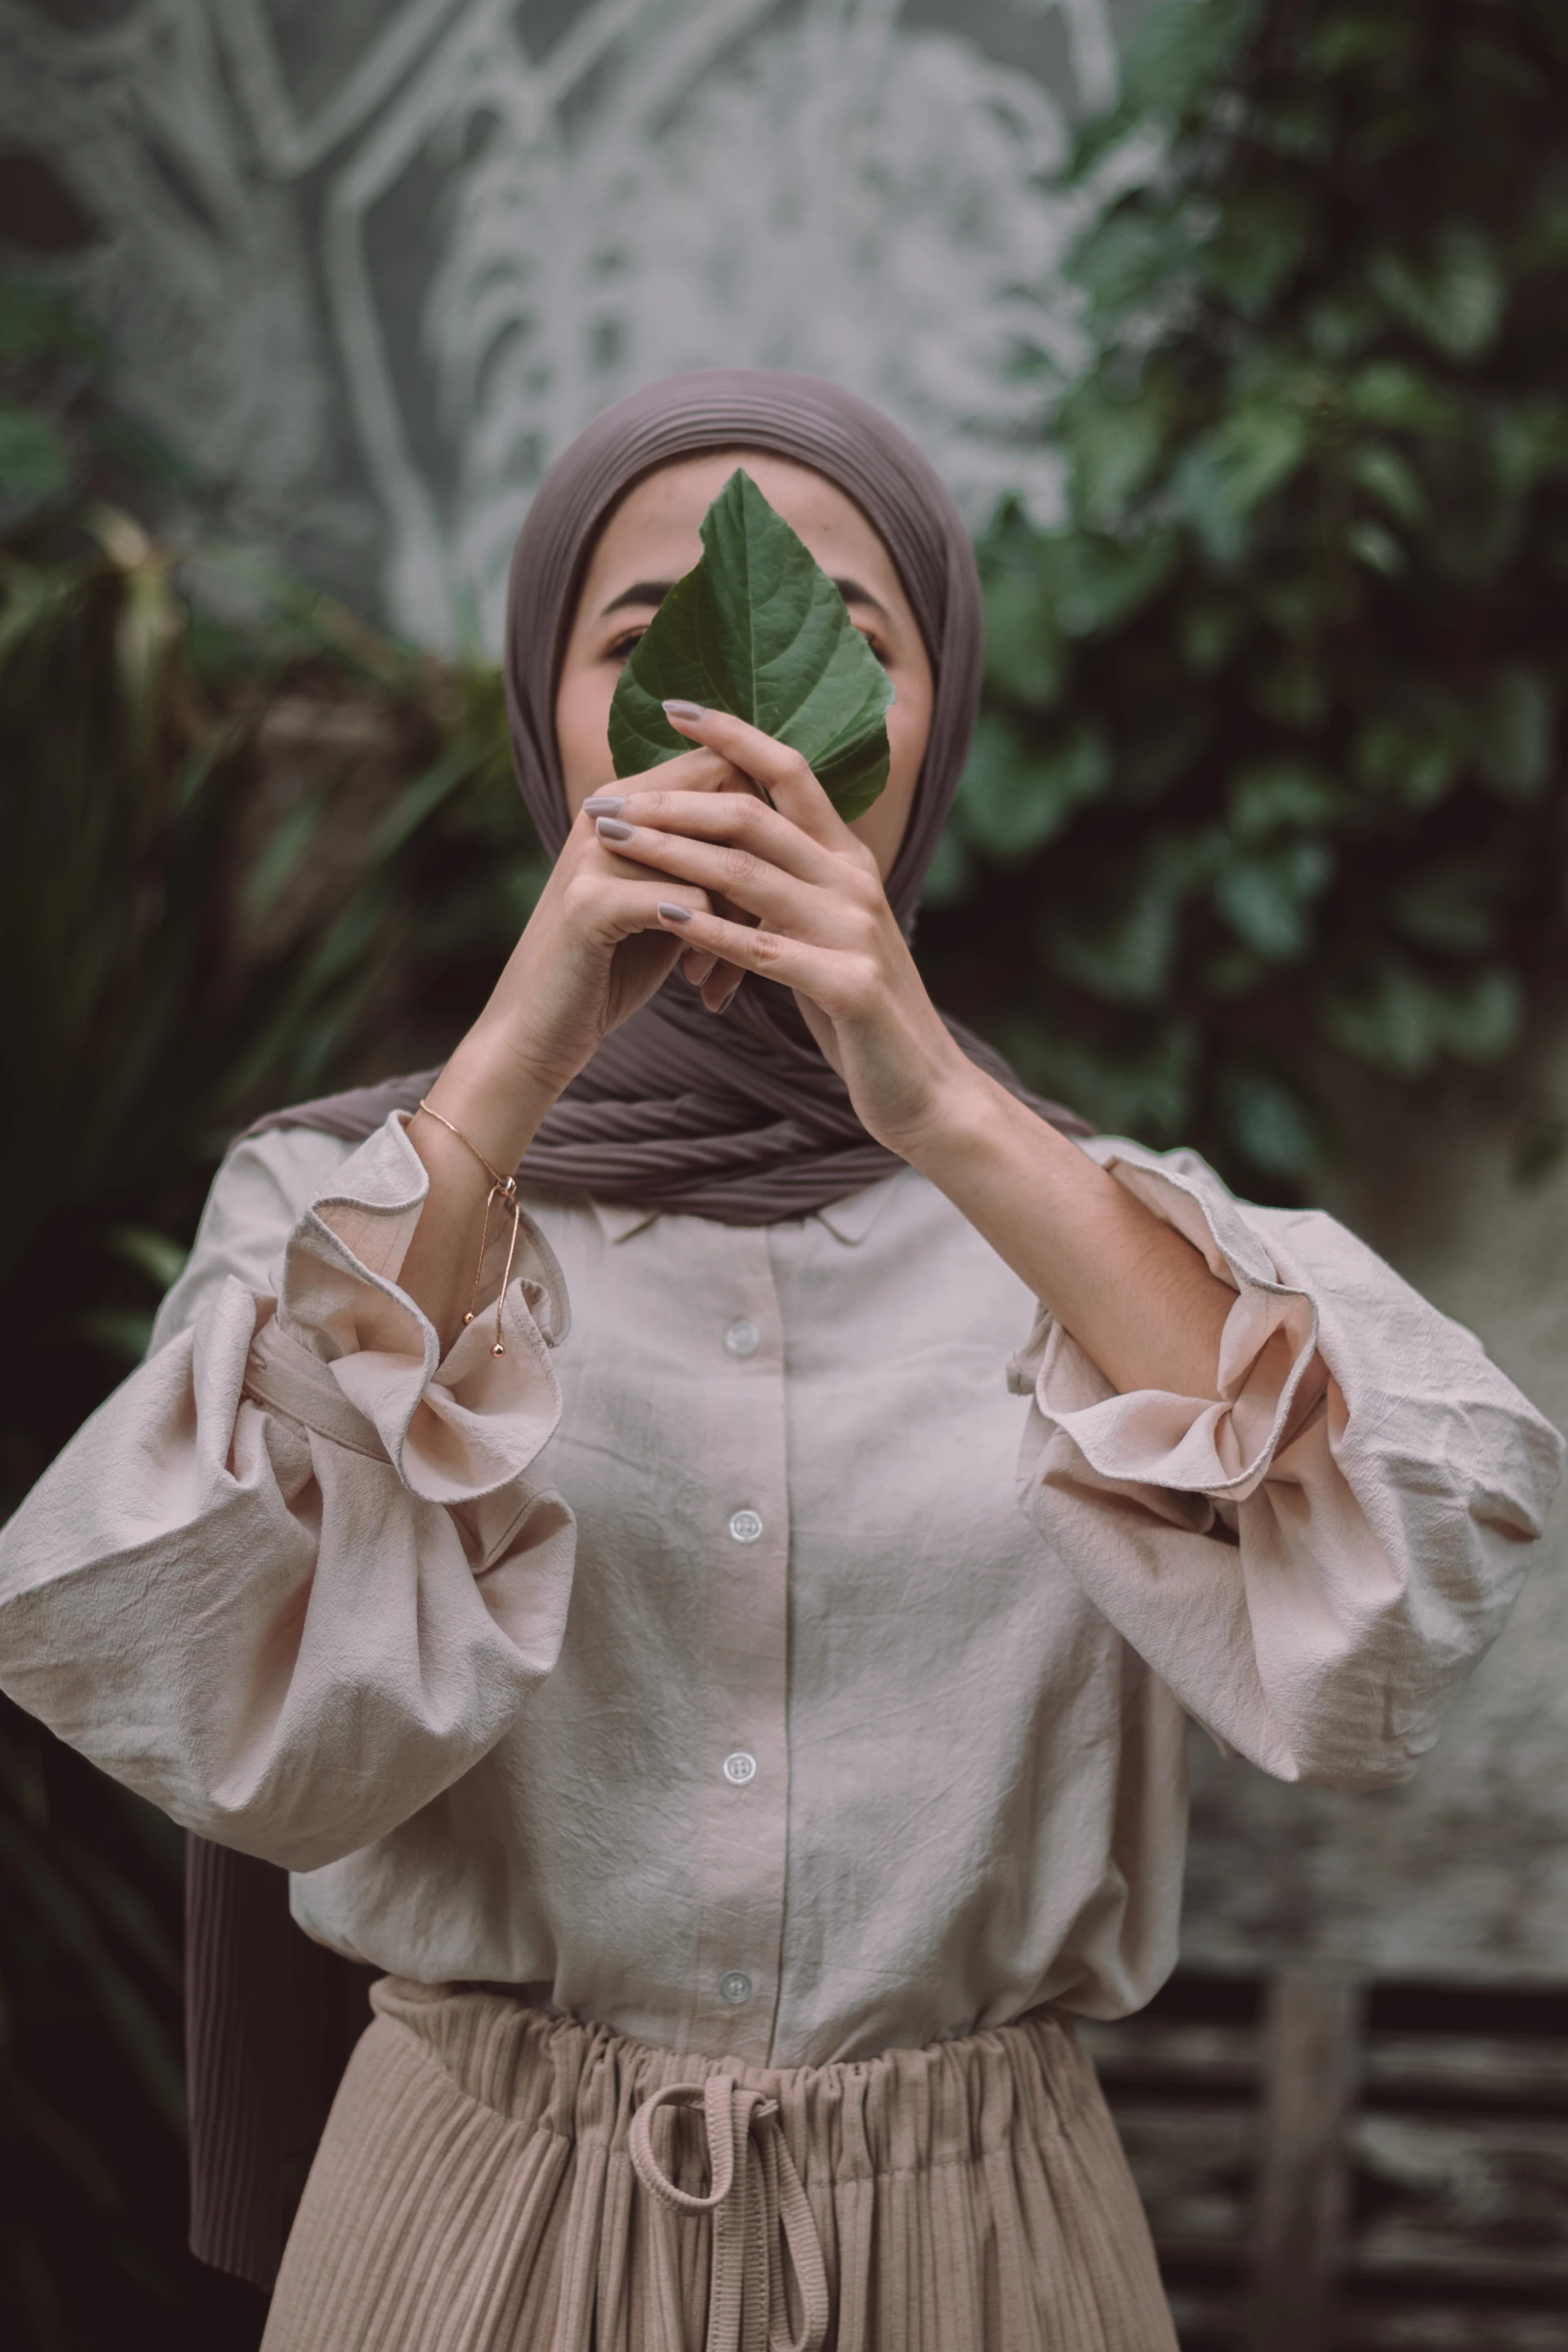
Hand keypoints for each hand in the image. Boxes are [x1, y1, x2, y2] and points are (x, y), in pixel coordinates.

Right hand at [448, 745, 752, 1156]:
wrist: (538, 1030)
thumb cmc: (611, 965)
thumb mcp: (662, 899)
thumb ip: (702, 858)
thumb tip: (778, 829)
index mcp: (623, 800)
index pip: (722, 764)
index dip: (765, 820)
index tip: (771, 882)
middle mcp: (607, 812)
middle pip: (726, 802)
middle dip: (761, 868)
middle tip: (759, 932)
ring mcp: (595, 855)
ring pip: (717, 860)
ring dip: (739, 919)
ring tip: (721, 969)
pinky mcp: (590, 904)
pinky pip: (690, 904)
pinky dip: (712, 948)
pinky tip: (698, 982)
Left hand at [585, 707, 977, 1157]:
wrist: (923, 1090)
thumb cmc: (859, 1014)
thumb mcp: (824, 935)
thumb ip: (787, 887)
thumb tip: (724, 847)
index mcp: (848, 860)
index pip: (791, 770)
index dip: (734, 731)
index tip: (671, 706)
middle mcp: (855, 881)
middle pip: (754, 814)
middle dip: (672, 800)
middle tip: (603, 799)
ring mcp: (855, 931)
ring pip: (749, 874)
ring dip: (672, 853)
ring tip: (611, 842)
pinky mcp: (849, 987)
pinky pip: (765, 949)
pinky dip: (710, 931)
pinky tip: (663, 916)